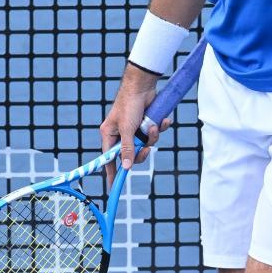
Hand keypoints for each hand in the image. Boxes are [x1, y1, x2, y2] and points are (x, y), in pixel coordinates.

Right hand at [98, 65, 172, 190]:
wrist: (143, 86)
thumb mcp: (127, 129)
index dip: (112, 172)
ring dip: (153, 136)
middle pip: (132, 154)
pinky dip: (160, 127)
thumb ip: (127, 149)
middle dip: (142, 150)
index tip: (114, 186)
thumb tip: (126, 167)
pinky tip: (162, 120)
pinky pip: (155, 134)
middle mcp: (121, 133)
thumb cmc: (129, 104)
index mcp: (110, 135)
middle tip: (146, 147)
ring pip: (146, 144)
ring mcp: (135, 129)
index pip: (109, 159)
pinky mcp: (146, 123)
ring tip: (153, 125)